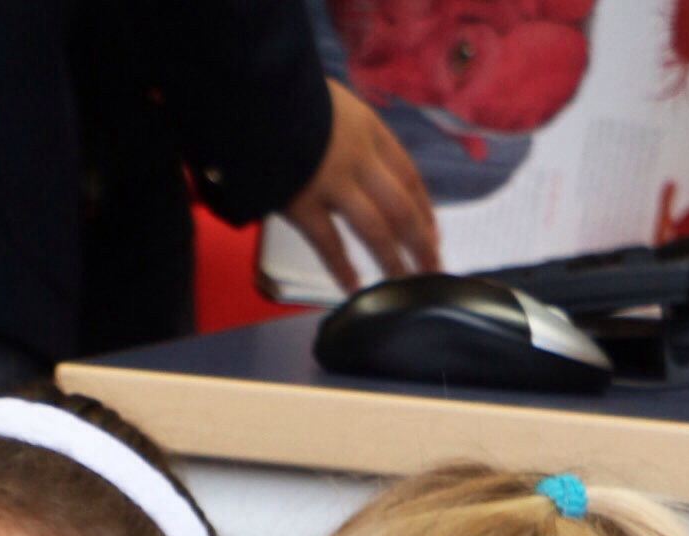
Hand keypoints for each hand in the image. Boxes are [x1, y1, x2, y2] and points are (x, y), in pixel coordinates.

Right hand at [280, 80, 439, 293]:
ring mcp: (333, 184)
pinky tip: (354, 287)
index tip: (432, 231)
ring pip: (375, 229)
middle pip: (401, 207)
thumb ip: (351, 133)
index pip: (407, 174)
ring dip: (393, 260)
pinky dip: (342, 268)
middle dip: (421, 241)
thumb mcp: (335, 101)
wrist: (255, 94)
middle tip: (432, 267)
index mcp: (369, 130)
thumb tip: (359, 164)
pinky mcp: (303, 204)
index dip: (423, 206)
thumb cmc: (291, 95)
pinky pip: (329, 242)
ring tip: (404, 283)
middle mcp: (360, 159)